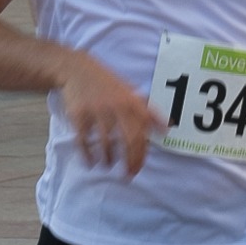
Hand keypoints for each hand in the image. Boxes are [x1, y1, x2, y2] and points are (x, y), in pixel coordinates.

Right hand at [59, 54, 165, 177]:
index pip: (142, 134)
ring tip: (107, 165)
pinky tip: (90, 161)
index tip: (138, 168)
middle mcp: (116, 107)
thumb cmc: (107, 84)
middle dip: (129, 161)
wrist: (77, 69)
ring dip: (108, 159)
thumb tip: (168, 128)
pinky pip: (84, 140)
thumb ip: (149, 112)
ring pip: (106, 143)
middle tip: (127, 174)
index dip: (141, 155)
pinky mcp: (79, 115)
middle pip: (128, 141)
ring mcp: (97, 111)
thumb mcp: (131, 93)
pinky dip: (87, 154)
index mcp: (131, 103)